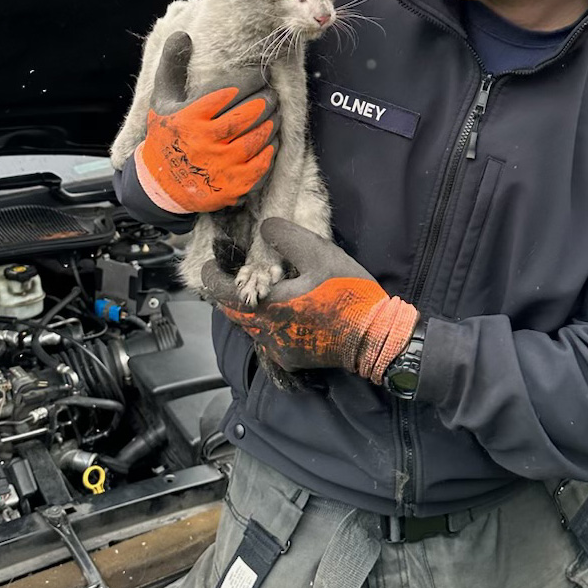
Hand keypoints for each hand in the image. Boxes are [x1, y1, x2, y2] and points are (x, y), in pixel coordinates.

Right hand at [135, 32, 278, 213]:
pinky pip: (263, 162)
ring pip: (260, 136)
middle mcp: (206, 142)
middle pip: (249, 113)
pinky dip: (272, 146)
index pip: (230, 91)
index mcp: (190, 117)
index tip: (259, 74)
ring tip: (275, 109)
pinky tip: (273, 136)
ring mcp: (222, 166)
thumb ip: (172, 65)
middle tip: (272, 91)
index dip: (251, 80)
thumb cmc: (165, 135)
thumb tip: (183, 35)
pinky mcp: (234, 185)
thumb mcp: (162, 99)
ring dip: (273, 119)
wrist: (161, 184)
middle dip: (267, 98)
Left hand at [201, 218, 418, 383]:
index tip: (212, 264)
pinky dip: (270, 323)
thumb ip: (287, 238)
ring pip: (251, 325)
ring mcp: (279, 350)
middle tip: (243, 273)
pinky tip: (287, 310)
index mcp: (269, 307)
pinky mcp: (292, 359)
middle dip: (233, 292)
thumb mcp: (321, 254)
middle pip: (235, 311)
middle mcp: (267, 334)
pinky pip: (268, 339)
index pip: (222, 293)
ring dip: (253, 307)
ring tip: (269, 288)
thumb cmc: (349, 294)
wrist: (376, 338)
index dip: (213, 276)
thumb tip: (264, 228)